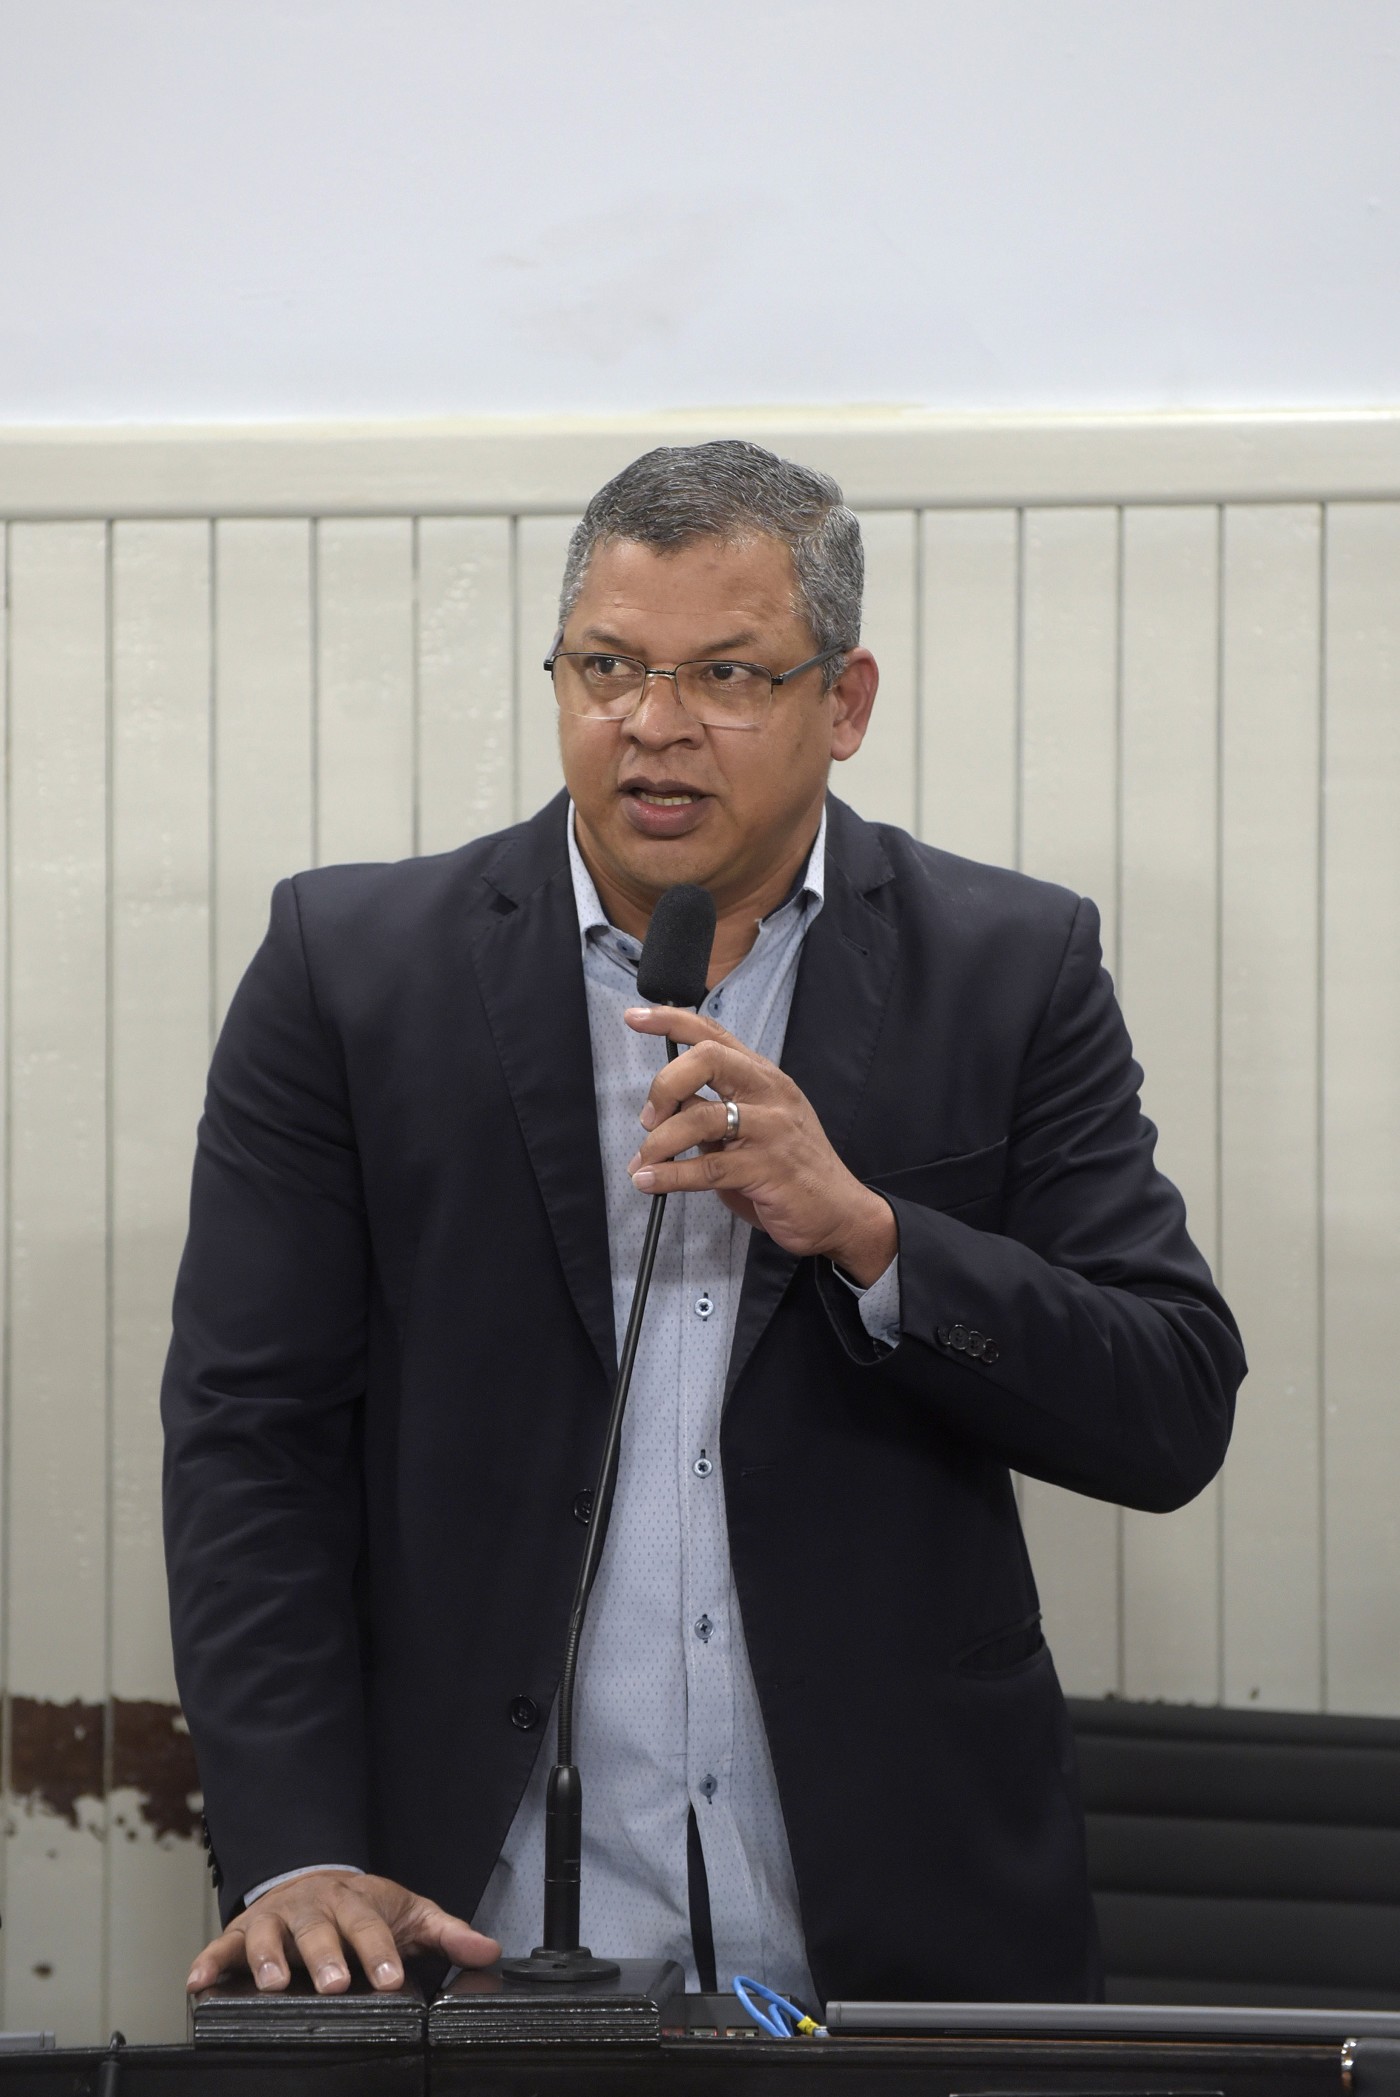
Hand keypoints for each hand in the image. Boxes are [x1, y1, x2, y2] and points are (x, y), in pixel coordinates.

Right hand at [185, 1869, 500, 1994]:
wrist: (313, 1878)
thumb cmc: (362, 1906)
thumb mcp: (409, 1913)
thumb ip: (446, 1932)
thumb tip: (487, 1949)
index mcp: (355, 1902)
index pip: (371, 1928)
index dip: (381, 1955)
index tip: (391, 1981)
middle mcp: (313, 1908)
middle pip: (320, 1931)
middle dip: (327, 1957)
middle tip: (335, 1984)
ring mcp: (276, 1918)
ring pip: (270, 1935)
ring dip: (270, 1958)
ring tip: (275, 1982)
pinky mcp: (241, 1932)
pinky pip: (221, 1947)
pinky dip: (208, 1962)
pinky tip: (199, 1982)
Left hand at [625, 1005, 896, 1286]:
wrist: (841, 1211)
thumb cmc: (790, 1170)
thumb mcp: (751, 1129)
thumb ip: (713, 1112)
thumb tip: (665, 1110)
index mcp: (764, 1076)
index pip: (714, 1034)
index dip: (671, 1021)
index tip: (634, 1017)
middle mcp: (770, 1093)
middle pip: (707, 1057)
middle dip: (664, 1085)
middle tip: (649, 1119)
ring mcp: (772, 1129)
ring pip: (700, 1117)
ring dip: (660, 1143)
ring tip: (644, 1163)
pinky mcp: (768, 1168)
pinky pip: (706, 1167)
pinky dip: (669, 1176)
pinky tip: (650, 1182)